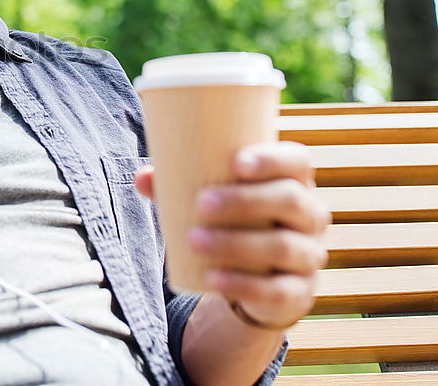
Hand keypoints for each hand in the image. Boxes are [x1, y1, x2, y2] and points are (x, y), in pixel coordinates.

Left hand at [135, 142, 330, 328]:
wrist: (256, 278)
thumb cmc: (233, 221)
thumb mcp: (212, 201)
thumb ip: (177, 186)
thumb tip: (141, 178)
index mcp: (294, 182)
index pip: (297, 161)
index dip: (273, 158)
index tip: (237, 161)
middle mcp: (310, 215)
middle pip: (291, 200)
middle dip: (245, 200)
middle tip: (201, 203)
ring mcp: (309, 255)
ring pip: (283, 246)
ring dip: (236, 242)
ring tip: (193, 239)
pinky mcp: (298, 292)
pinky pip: (278, 290)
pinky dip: (243, 284)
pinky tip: (214, 278)